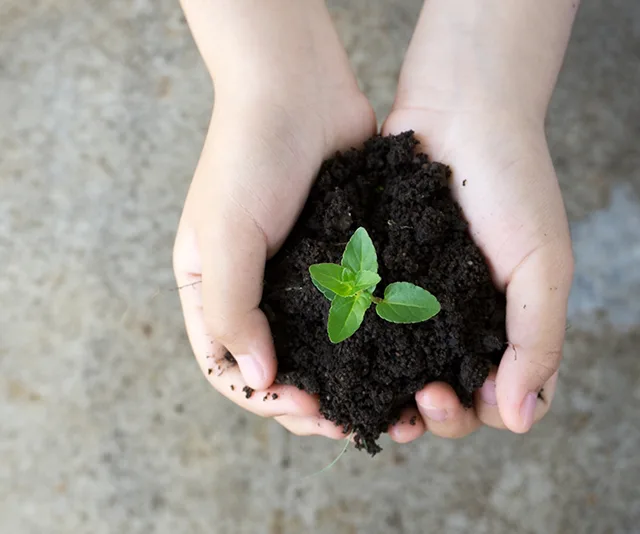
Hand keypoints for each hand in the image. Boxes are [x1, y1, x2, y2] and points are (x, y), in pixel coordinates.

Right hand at [173, 0, 375, 437]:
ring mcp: (301, 278)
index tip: (308, 406)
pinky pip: (354, 314)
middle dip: (313, 404)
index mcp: (213, 290)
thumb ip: (233, 309)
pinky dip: (372, 342)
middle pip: (280, 368)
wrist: (299, 89)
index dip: (266, 398)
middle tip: (354, 425)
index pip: (229, 368)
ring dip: (350, 383)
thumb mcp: (223, 234)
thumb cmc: (247, 156)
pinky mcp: (341, 260)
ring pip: (322, 350)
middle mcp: (256, 291)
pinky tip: (400, 359)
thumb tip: (259, 378)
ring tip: (387, 408)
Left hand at [380, 107, 572, 440]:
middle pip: (444, 391)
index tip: (454, 396)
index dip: (476, 411)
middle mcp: (455, 318)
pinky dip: (356, 346)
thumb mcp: (542, 263)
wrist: (460, 113)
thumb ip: (538, 339)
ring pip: (398, 367)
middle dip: (431, 410)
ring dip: (388, 390)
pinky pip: (364, 320)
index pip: (494, 395)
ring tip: (371, 393)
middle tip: (417, 398)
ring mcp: (413, 298)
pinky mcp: (376, 272)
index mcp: (502, 323)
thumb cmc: (513, 183)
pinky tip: (341, 356)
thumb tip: (519, 418)